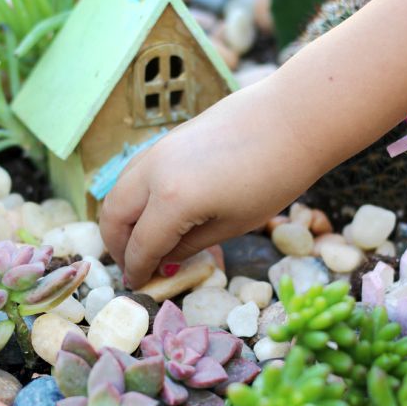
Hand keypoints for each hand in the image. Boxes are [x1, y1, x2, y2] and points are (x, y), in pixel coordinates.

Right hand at [99, 77, 318, 287]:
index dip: (138, 269)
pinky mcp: (168, 139)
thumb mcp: (233, 224)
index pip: (141, 244)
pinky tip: (154, 210)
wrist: (293, 119)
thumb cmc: (273, 178)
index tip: (138, 285)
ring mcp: (157, 150)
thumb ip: (190, 245)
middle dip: (116, 246)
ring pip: (119, 190)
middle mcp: (153, 172)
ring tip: (140, 240)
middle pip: (113, 215)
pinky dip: (133, 196)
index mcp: (172, 199)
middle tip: (133, 265)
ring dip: (121, 219)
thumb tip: (165, 259)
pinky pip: (135, 173)